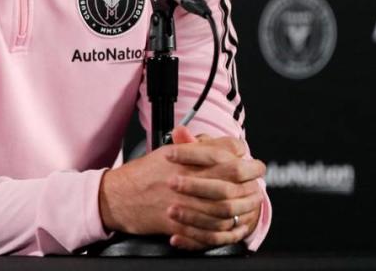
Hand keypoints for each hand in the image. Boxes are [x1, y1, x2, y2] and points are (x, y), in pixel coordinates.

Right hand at [97, 127, 264, 248]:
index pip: (222, 152)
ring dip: (242, 205)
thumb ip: (197, 147)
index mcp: (181, 160)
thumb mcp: (167, 151)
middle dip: (250, 178)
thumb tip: (226, 144)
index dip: (242, 154)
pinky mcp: (176, 225)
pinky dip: (223, 230)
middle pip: (229, 177)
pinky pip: (207, 230)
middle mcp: (183, 179)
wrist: (117, 198)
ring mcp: (180, 203)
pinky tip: (232, 225)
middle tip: (258, 179)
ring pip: (223, 205)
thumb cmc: (142, 174)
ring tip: (251, 202)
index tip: (250, 158)